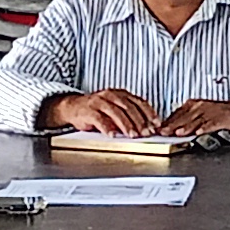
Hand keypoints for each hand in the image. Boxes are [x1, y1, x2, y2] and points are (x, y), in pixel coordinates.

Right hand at [42, 86, 158, 134]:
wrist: (73, 107)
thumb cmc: (97, 110)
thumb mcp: (115, 109)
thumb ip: (129, 115)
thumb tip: (148, 128)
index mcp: (120, 94)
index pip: (139, 102)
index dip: (149, 113)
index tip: (157, 124)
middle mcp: (110, 95)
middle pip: (129, 107)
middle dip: (140, 121)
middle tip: (147, 133)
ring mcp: (98, 101)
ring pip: (116, 112)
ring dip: (126, 125)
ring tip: (133, 135)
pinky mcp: (88, 111)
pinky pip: (99, 119)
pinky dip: (107, 128)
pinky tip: (113, 135)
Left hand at [154, 94, 229, 136]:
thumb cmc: (216, 114)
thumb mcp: (198, 114)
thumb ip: (184, 120)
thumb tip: (169, 129)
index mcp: (192, 105)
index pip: (177, 113)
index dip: (167, 122)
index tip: (158, 129)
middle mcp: (200, 107)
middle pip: (184, 117)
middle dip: (173, 125)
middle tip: (163, 132)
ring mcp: (210, 112)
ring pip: (196, 120)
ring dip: (186, 127)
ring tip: (178, 133)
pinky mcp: (221, 118)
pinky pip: (211, 123)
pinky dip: (205, 128)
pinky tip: (199, 132)